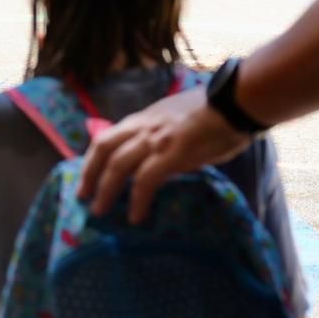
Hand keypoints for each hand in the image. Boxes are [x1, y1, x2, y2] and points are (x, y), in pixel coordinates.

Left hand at [76, 86, 250, 223]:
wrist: (236, 101)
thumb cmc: (215, 111)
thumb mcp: (176, 120)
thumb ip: (161, 135)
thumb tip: (158, 156)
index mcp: (144, 118)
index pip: (107, 136)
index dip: (93, 158)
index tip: (86, 176)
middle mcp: (143, 126)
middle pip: (104, 148)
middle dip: (88, 173)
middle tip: (82, 196)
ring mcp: (156, 139)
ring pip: (118, 165)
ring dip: (105, 190)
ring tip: (99, 211)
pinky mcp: (173, 153)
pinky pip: (146, 179)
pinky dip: (137, 199)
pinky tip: (135, 216)